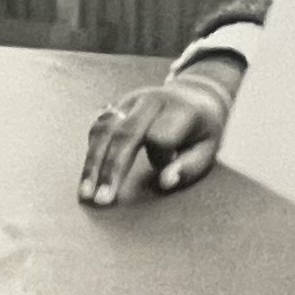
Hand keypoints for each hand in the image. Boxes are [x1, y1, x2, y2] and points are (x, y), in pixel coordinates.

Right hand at [78, 58, 241, 204]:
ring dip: (92, 161)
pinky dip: (91, 150)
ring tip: (85, 192)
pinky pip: (99, 125)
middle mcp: (151, 100)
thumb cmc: (202, 130)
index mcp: (180, 111)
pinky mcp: (117, 104)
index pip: (160, 136)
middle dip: (111, 168)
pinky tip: (87, 174)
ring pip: (104, 128)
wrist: (194, 94)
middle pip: (125, 133)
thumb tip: (164, 182)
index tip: (164, 170)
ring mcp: (131, 99)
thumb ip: (189, 167)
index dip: (160, 157)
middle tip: (101, 200)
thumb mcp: (209, 149)